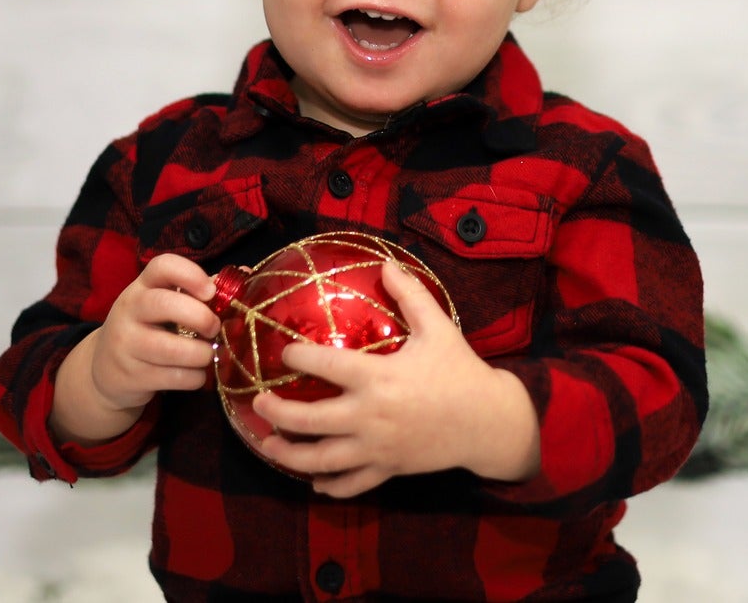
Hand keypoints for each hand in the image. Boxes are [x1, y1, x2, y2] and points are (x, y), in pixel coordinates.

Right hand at [88, 253, 221, 412]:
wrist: (106, 370)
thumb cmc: (148, 329)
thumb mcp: (164, 305)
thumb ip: (200, 291)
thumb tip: (247, 275)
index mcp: (142, 286)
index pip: (162, 266)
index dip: (190, 274)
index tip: (211, 291)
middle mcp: (129, 310)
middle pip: (164, 304)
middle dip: (200, 317)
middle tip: (214, 328)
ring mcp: (126, 343)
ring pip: (172, 349)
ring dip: (202, 354)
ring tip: (208, 354)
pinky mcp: (130, 376)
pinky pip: (173, 378)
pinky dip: (194, 378)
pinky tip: (195, 374)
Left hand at [250, 261, 537, 497]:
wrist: (489, 422)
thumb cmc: (461, 371)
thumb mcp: (438, 327)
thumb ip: (410, 294)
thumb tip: (386, 262)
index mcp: (378, 378)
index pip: (324, 366)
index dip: (297, 357)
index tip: (283, 352)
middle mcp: (370, 416)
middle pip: (309, 420)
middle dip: (276, 413)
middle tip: (258, 403)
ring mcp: (377, 448)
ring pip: (321, 460)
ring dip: (288, 455)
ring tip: (268, 444)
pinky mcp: (388, 469)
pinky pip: (351, 484)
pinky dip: (329, 485)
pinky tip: (313, 480)